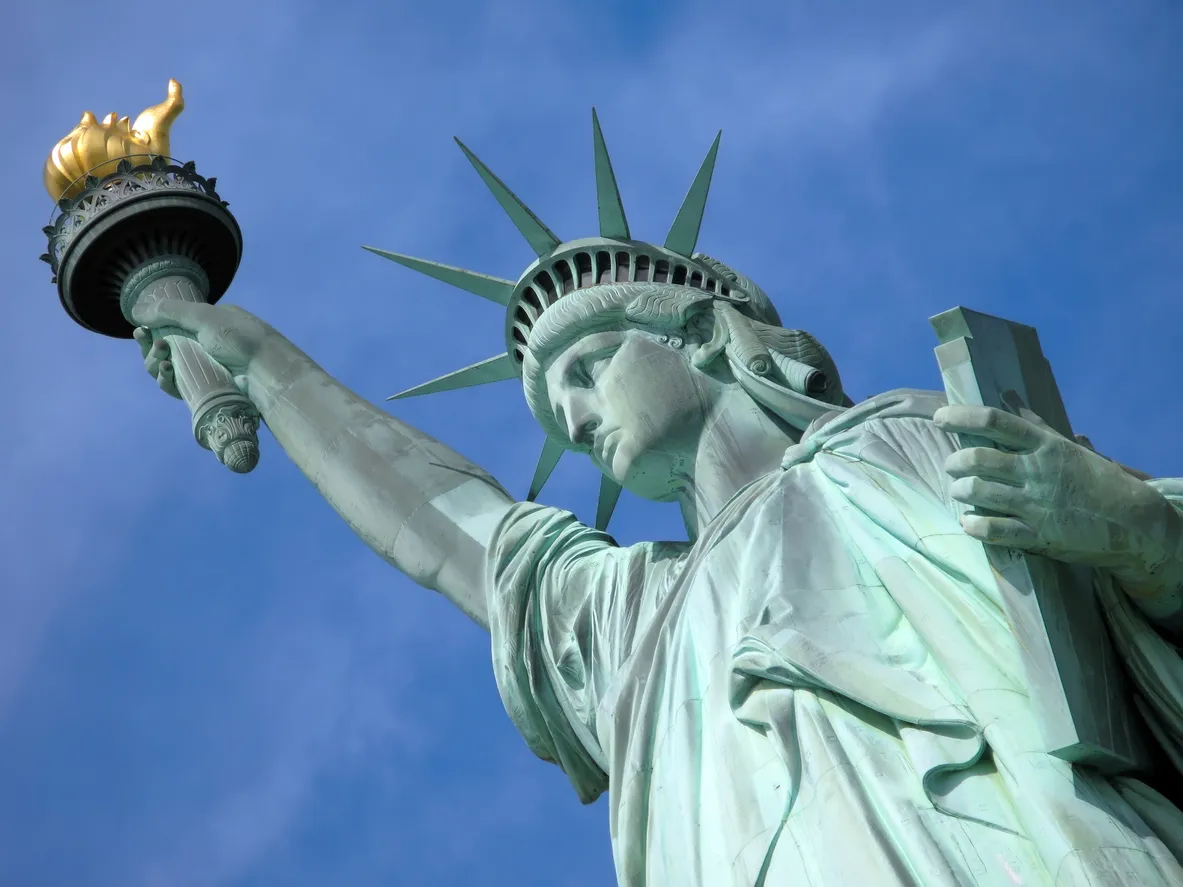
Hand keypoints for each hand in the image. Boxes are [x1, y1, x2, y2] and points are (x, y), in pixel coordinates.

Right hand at [132, 301, 274, 398]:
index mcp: (207, 324)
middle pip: (164, 349)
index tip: (140, 331)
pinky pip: (177, 387)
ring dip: (156, 364)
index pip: (170, 326)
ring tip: (164, 362)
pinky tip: (167, 375)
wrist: (265, 371)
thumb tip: (136, 311)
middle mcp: (203, 345)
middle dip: (152, 348)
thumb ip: (170, 312)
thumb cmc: (239, 338)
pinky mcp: (203, 389)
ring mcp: (204, 369)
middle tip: (158, 346)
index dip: (151, 330)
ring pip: (167, 369)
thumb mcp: (205, 317)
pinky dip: (167, 381)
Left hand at [933, 404, 1179, 591]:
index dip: (961, 417)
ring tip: (959, 492)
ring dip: (959, 491)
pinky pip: (992, 529)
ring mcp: (1036, 504)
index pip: (995, 422)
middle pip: (978, 459)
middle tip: (952, 466)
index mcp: (1044, 446)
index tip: (940, 418)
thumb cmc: (1095, 480)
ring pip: (978, 492)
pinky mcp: (1037, 535)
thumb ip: (1035, 425)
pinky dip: (973, 525)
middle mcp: (1036, 471)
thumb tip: (1009, 398)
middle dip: (955, 462)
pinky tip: (969, 523)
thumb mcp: (1066, 448)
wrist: (1133, 521)